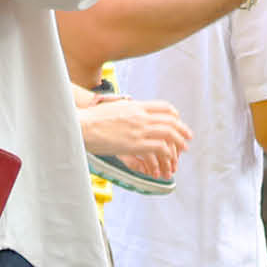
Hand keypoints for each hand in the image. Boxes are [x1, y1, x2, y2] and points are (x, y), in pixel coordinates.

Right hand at [77, 99, 191, 177]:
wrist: (78, 124)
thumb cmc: (90, 119)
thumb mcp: (113, 108)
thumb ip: (127, 110)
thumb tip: (133, 111)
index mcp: (135, 105)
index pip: (164, 107)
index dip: (176, 117)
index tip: (179, 124)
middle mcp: (140, 115)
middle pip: (171, 120)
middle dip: (183, 131)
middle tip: (187, 140)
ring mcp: (139, 129)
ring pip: (169, 134)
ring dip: (179, 144)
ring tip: (182, 152)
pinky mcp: (135, 143)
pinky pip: (161, 148)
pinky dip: (168, 155)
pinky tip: (168, 161)